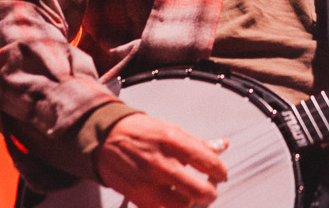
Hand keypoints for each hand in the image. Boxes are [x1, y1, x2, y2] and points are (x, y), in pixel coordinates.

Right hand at [93, 113, 228, 207]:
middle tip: (209, 189)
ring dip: (192, 204)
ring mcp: (149, 183)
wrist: (105, 139)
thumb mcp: (171, 130)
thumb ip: (198, 143)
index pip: (208, 161)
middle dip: (210, 193)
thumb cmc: (140, 133)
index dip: (220, 171)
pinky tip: (174, 201)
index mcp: (172, 141)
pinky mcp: (138, 198)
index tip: (220, 174)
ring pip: (183, 207)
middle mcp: (161, 163)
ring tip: (192, 197)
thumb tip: (223, 145)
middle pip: (199, 191)